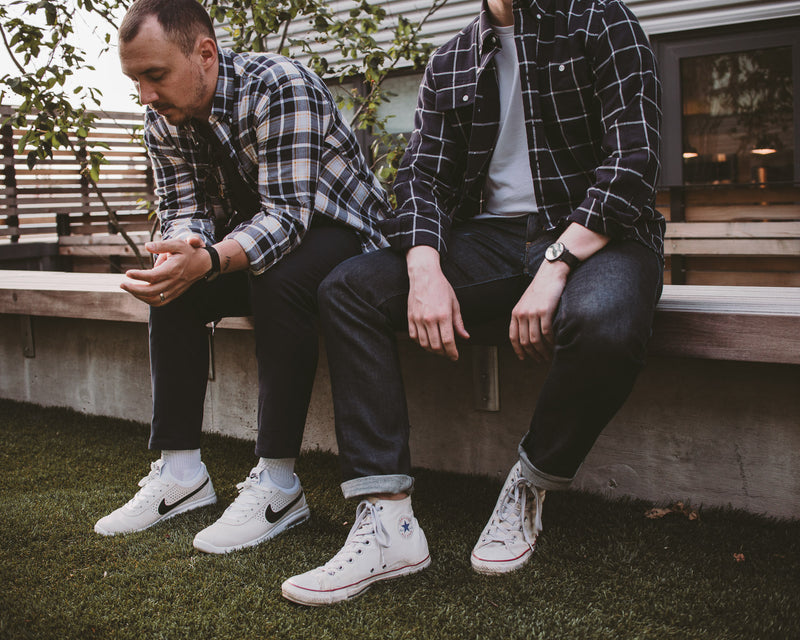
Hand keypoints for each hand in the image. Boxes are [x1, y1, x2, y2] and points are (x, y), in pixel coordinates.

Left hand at [121, 236, 208, 305]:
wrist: (202, 264)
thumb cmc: (188, 252)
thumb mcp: (177, 244)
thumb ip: (161, 245)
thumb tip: (147, 246)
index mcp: (173, 269)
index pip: (153, 276)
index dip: (139, 276)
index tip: (127, 273)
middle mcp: (173, 281)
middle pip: (151, 291)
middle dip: (134, 289)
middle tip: (122, 283)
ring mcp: (174, 289)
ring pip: (154, 299)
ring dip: (139, 296)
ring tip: (128, 287)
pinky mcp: (174, 294)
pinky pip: (159, 302)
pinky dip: (147, 300)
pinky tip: (138, 293)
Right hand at [406, 246, 469, 360]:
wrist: (424, 275)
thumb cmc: (440, 287)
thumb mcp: (454, 303)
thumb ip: (459, 322)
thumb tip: (465, 336)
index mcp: (443, 315)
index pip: (448, 341)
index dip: (452, 352)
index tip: (455, 356)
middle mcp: (430, 319)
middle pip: (436, 345)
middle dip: (443, 353)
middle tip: (448, 353)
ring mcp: (418, 319)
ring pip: (424, 344)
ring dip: (432, 350)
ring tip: (438, 349)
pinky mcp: (410, 317)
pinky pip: (414, 337)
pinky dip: (421, 343)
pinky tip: (427, 341)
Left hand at [509, 260, 568, 361]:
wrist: (551, 273)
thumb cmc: (541, 288)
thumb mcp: (526, 302)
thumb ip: (524, 316)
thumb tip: (528, 333)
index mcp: (515, 312)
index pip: (513, 337)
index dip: (518, 350)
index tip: (524, 358)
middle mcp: (522, 314)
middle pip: (524, 341)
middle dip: (532, 354)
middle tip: (540, 360)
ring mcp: (533, 312)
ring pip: (535, 339)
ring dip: (542, 351)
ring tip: (548, 356)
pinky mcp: (545, 311)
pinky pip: (546, 332)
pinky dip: (550, 342)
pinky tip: (554, 345)